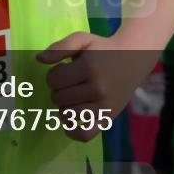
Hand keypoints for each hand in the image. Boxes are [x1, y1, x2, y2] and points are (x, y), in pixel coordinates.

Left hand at [37, 32, 155, 141]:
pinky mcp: (109, 117)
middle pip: (58, 98)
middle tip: (71, 80)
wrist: (134, 57)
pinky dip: (73, 131)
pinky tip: (69, 123)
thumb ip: (60, 47)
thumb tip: (39, 60)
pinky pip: (85, 134)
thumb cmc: (103, 48)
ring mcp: (104, 105)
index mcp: (89, 67)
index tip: (63, 69)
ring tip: (72, 96)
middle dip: (59, 89)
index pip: (53, 80)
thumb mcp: (82, 39)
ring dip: (64, 106)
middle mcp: (97, 88)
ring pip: (67, 115)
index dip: (53, 74)